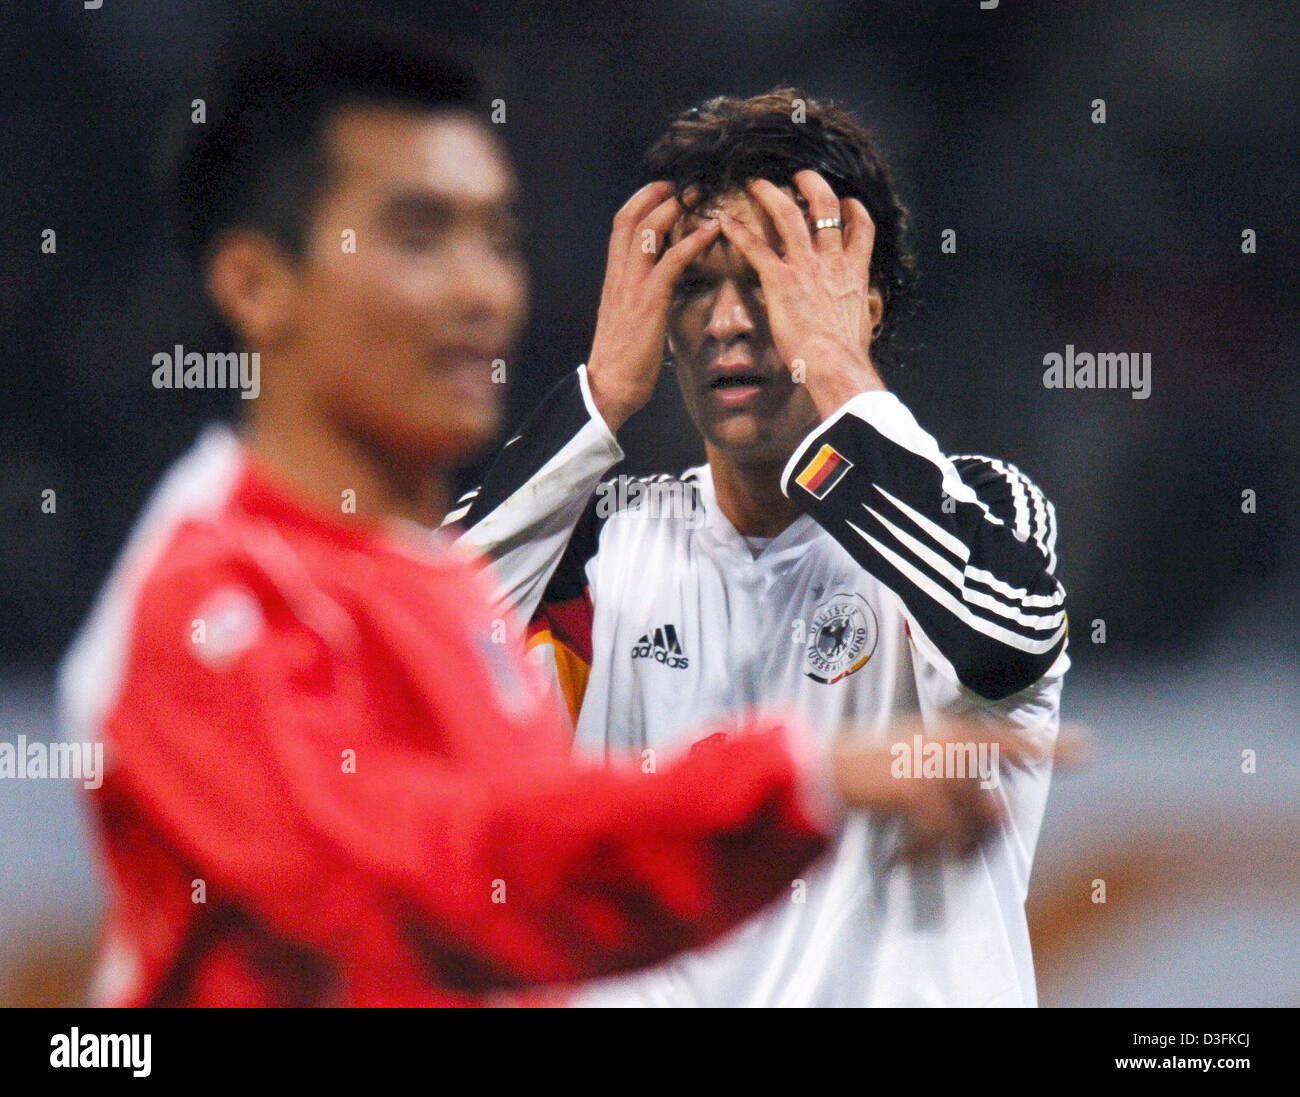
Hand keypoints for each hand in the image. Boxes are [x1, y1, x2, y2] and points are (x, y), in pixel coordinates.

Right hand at [585, 182, 721, 432]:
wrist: (608, 386)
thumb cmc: (621, 360)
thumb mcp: (626, 319)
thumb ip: (638, 296)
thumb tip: (656, 287)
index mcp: (613, 278)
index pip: (621, 226)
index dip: (641, 201)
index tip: (662, 189)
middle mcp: (619, 276)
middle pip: (630, 217)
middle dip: (656, 194)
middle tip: (684, 184)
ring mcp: (632, 286)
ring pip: (648, 231)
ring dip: (675, 208)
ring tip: (699, 196)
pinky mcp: (649, 301)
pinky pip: (671, 261)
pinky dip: (692, 241)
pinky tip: (712, 231)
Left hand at [715, 171, 885, 417]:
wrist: (836, 363)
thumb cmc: (848, 353)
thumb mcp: (863, 322)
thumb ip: (859, 308)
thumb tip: (862, 314)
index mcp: (854, 271)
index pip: (861, 226)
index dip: (854, 209)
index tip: (846, 200)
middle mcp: (831, 260)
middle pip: (825, 206)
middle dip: (812, 184)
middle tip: (799, 175)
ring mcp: (805, 266)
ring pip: (788, 215)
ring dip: (770, 194)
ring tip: (756, 183)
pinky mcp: (780, 280)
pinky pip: (756, 248)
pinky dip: (738, 232)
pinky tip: (724, 222)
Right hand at [831, 715, 1088, 860]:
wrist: (818, 769)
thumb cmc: (858, 763)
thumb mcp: (908, 748)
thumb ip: (947, 762)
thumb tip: (986, 800)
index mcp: (950, 733)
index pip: (1008, 739)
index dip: (1050, 747)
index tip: (1087, 749)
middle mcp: (951, 747)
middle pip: (994, 807)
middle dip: (975, 836)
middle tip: (944, 847)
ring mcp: (938, 768)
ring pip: (973, 828)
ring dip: (949, 850)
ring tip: (917, 851)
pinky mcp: (921, 791)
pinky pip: (942, 840)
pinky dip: (919, 856)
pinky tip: (900, 857)